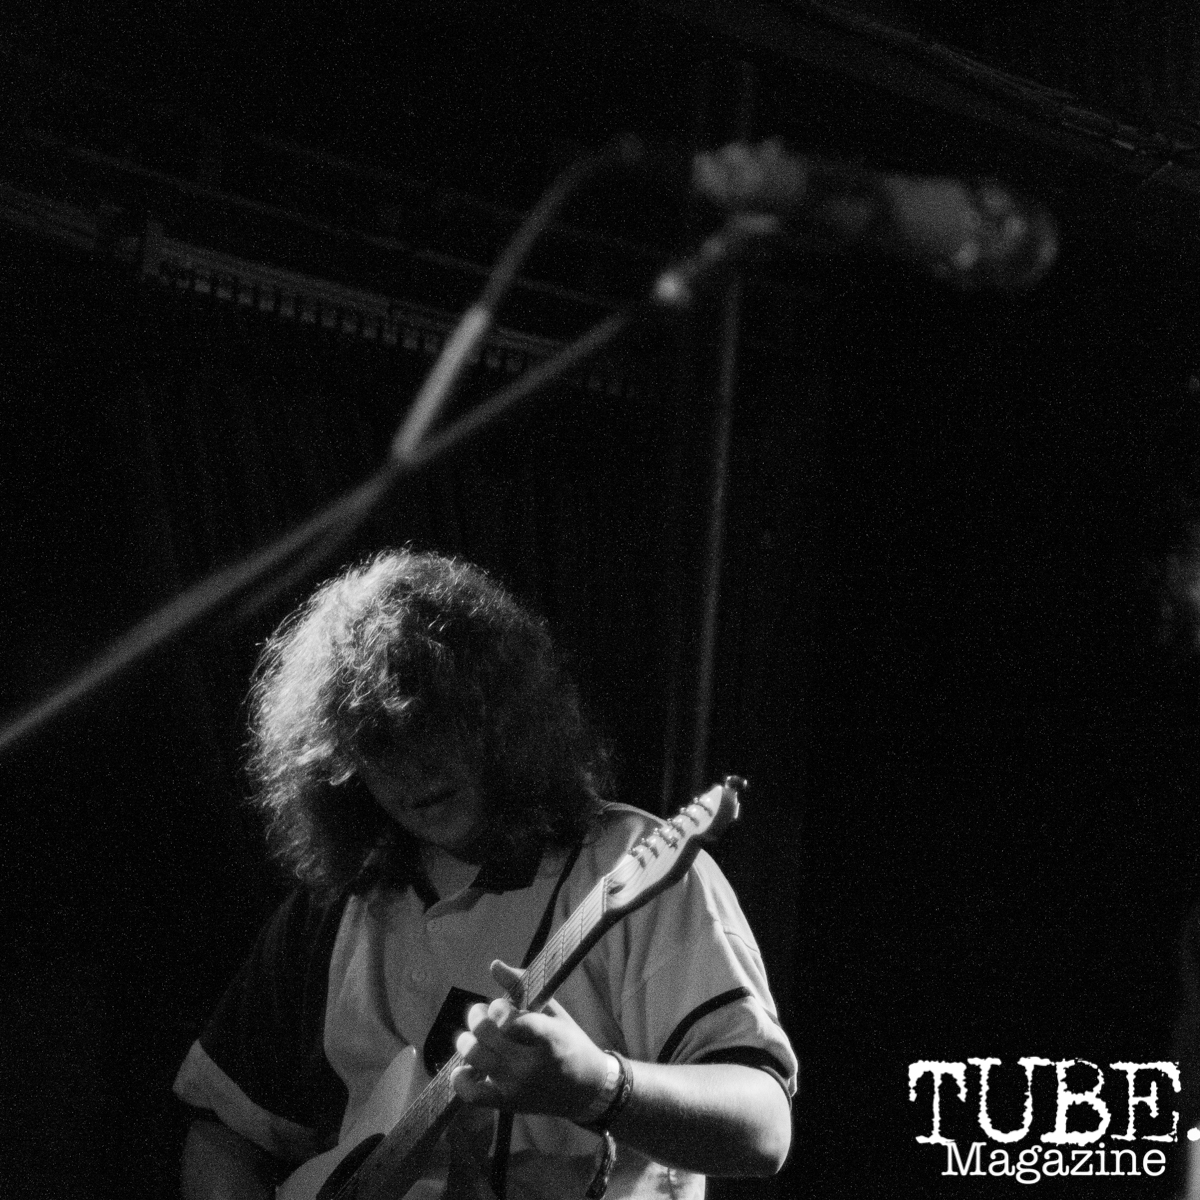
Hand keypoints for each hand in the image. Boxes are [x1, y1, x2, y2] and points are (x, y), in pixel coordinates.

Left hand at [450, 959, 610, 1122]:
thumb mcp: (553, 1012)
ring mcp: (517, 1086)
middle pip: (487, 1034)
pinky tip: (465, 1068)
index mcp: (549, 1038)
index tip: (500, 1006)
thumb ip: (522, 987)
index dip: (499, 1009)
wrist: (586, 1089)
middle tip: (479, 1012)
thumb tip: (494, 964)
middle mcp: (531, 1064)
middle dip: (477, 1015)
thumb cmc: (570, 1043)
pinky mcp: (507, 1103)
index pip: (514, 1021)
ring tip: (472, 1036)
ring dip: (467, 1040)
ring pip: (476, 1057)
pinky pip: (472, 1094)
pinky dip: (461, 1079)